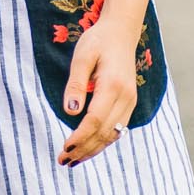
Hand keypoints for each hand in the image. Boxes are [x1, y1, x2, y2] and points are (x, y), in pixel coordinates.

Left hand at [58, 14, 143, 165]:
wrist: (121, 32)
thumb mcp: (82, 57)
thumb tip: (71, 112)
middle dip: (83, 150)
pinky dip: (102, 142)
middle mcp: (126, 97)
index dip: (79, 137)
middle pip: (104, 133)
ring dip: (93, 150)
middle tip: (62, 161)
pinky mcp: (130, 104)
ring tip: (73, 161)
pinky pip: (117, 129)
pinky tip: (88, 149)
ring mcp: (130, 101)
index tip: (64, 148)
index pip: (95, 120)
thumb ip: (76, 83)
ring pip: (112, 135)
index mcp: (113, 85)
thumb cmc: (98, 41)